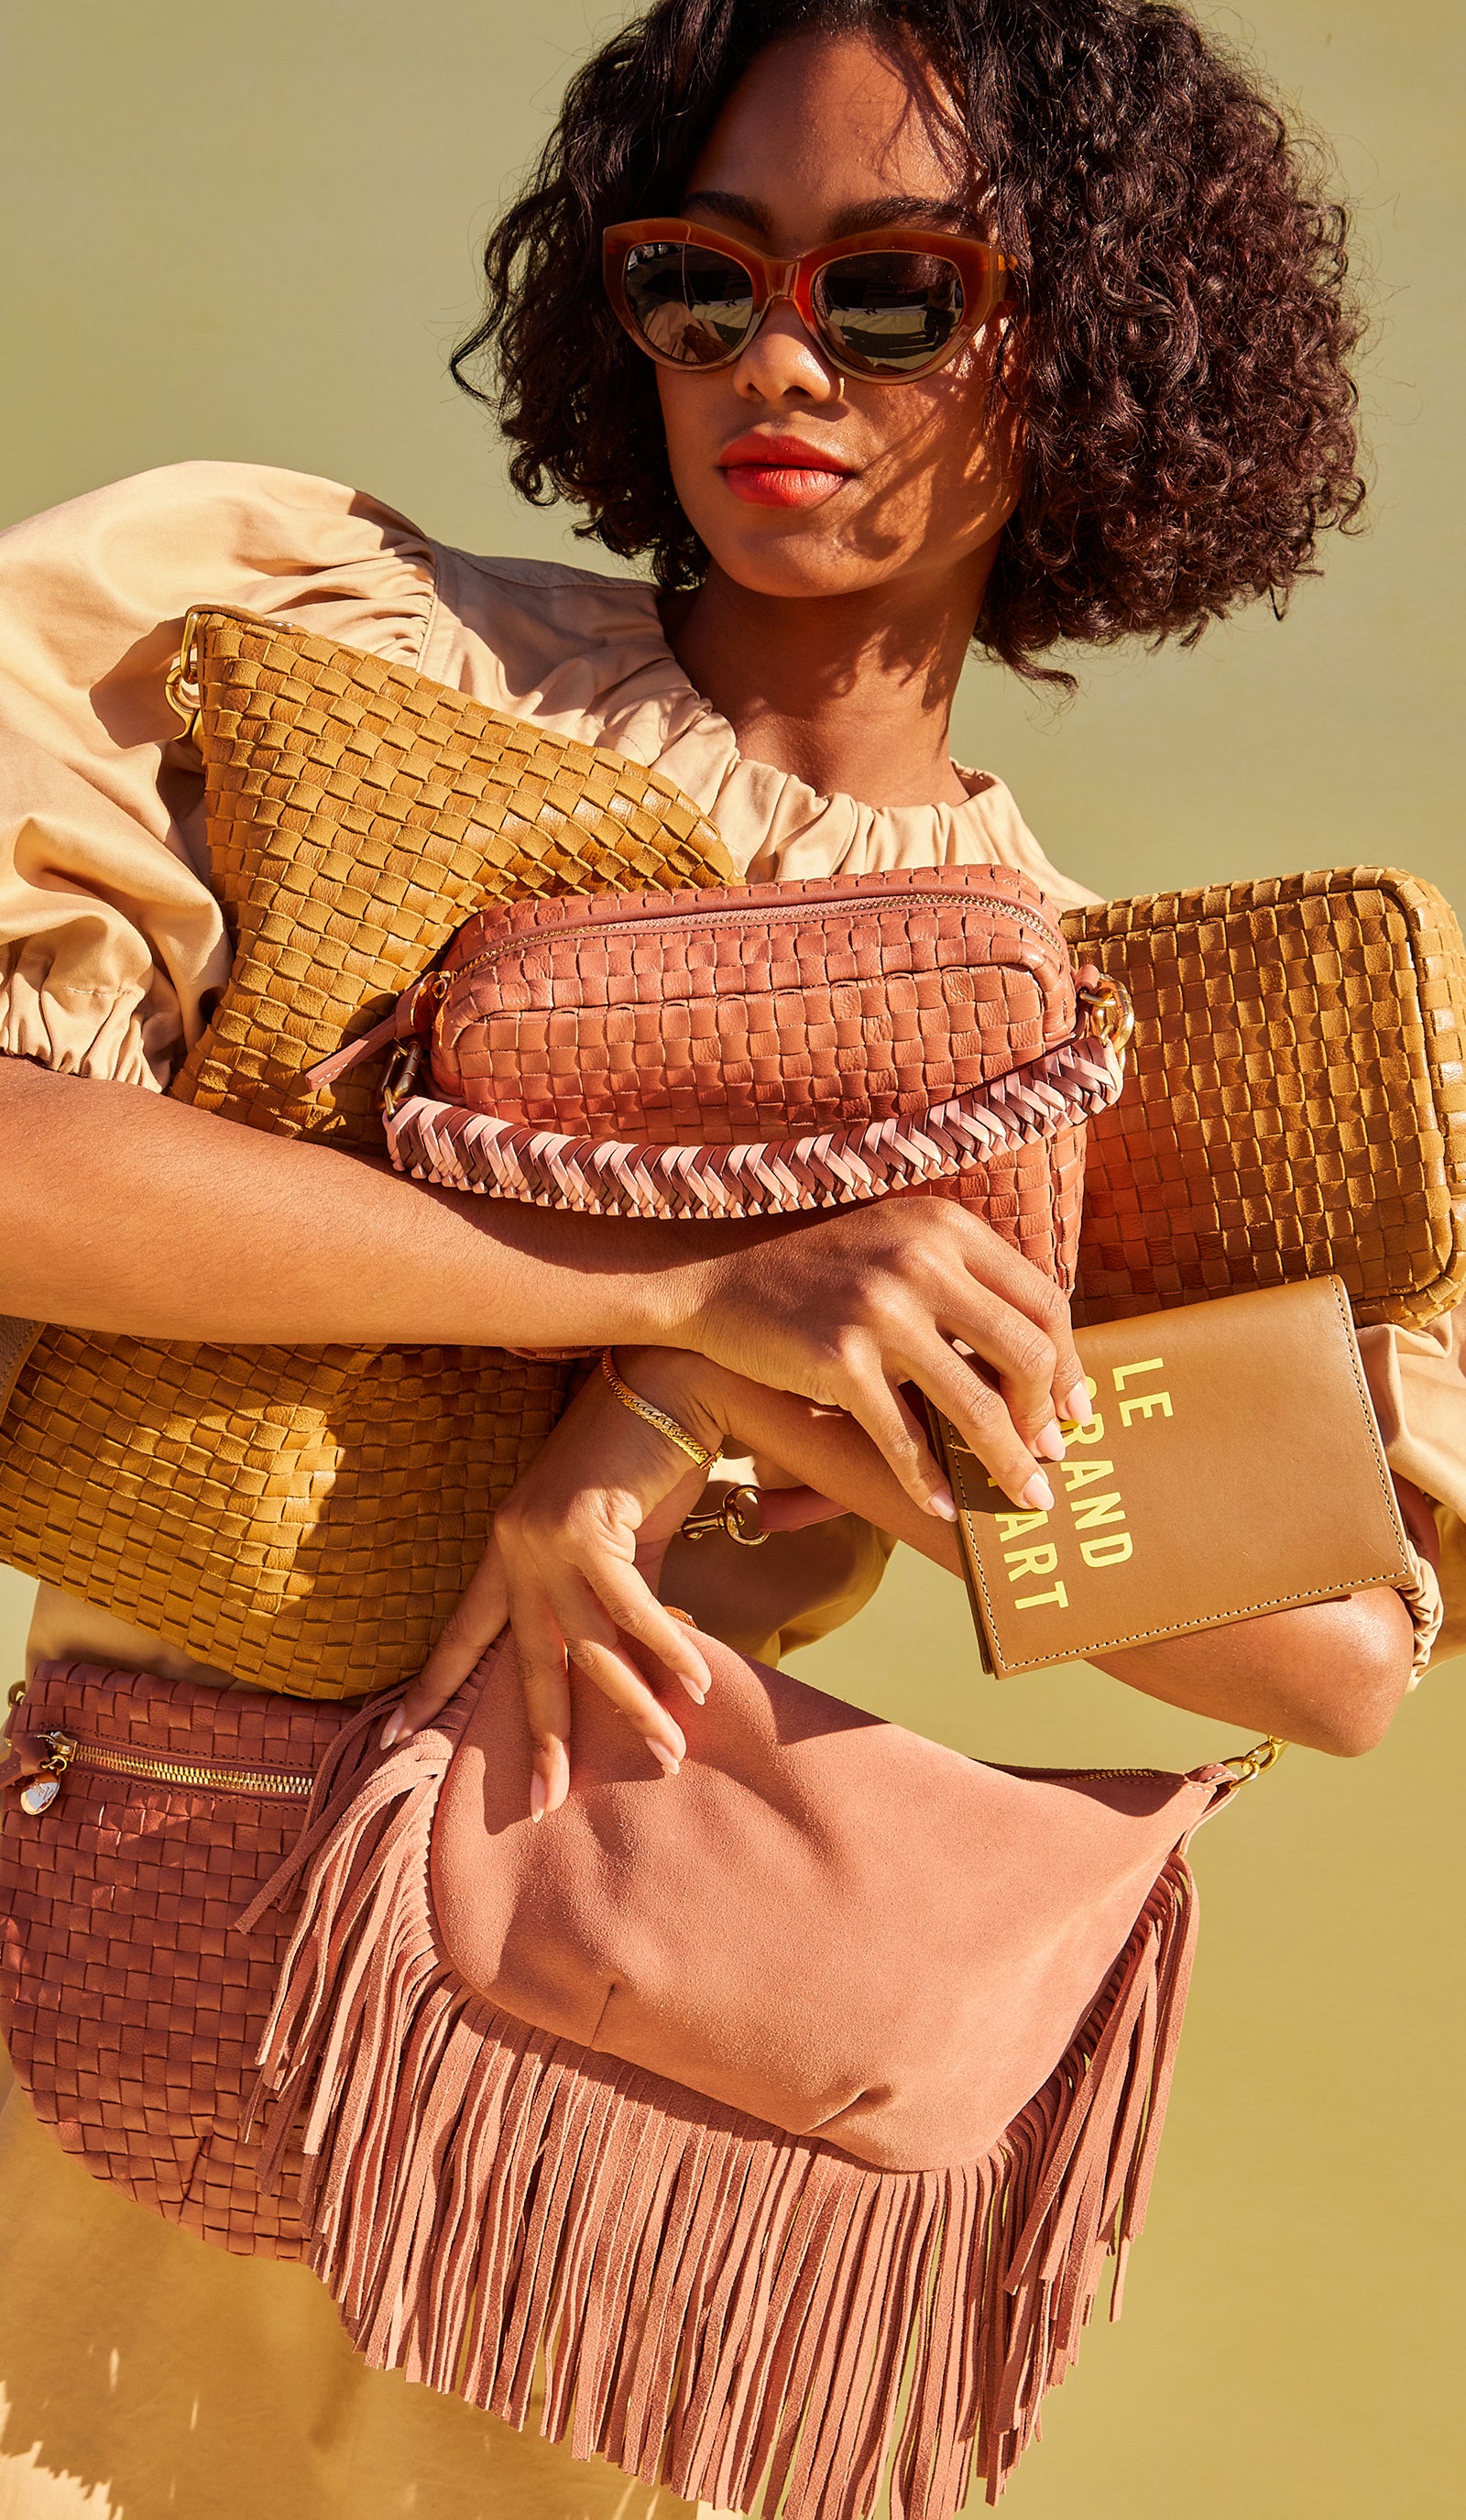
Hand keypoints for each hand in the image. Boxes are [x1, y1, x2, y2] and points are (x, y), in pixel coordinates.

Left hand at [386, 1353, 722, 1813]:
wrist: (664, 1384)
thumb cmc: (640, 1459)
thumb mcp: (614, 1538)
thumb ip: (611, 1597)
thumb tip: (638, 1666)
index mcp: (506, 1548)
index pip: (464, 1632)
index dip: (434, 1686)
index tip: (399, 1737)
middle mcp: (515, 1547)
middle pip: (527, 1662)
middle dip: (540, 1737)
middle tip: (545, 1803)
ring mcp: (547, 1538)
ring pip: (589, 1647)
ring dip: (633, 1707)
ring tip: (665, 1756)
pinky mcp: (588, 1528)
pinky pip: (631, 1608)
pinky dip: (667, 1650)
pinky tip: (695, 1685)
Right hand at [685, 1197, 1090, 1520]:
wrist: (713, 1279)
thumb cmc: (816, 1271)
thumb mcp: (896, 1244)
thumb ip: (959, 1280)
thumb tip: (1033, 1359)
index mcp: (946, 1227)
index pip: (1044, 1299)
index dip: (1070, 1363)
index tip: (1075, 1408)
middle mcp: (920, 1260)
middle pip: (1026, 1353)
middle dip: (1048, 1416)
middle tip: (1053, 1455)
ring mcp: (879, 1310)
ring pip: (976, 1406)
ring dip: (1009, 1464)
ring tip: (1026, 1498)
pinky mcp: (838, 1360)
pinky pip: (903, 1438)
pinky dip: (929, 1481)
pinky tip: (945, 1505)